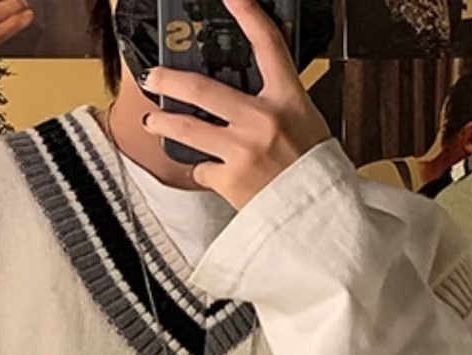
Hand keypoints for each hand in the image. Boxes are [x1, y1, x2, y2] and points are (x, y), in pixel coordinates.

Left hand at [141, 0, 331, 208]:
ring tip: (153, 119)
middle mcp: (262, 120)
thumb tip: (243, 93)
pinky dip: (202, 169)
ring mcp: (243, 151)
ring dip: (164, 121)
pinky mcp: (229, 180)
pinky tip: (208, 170)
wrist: (317, 217)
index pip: (267, 44)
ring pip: (188, 129)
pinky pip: (202, 169)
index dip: (248, 13)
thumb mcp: (305, 123)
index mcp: (288, 99)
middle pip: (203, 89)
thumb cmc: (313, 170)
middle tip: (153, 75)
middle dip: (170, 79)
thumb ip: (276, 103)